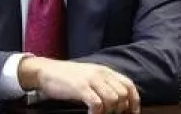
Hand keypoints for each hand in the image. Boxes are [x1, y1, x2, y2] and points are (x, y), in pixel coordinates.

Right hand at [18, 57, 139, 113]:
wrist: (46, 71)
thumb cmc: (68, 77)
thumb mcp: (90, 76)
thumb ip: (104, 84)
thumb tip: (119, 101)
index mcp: (105, 71)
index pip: (129, 85)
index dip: (134, 101)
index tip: (131, 113)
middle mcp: (101, 74)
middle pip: (122, 95)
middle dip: (119, 109)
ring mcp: (91, 80)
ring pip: (113, 100)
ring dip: (108, 112)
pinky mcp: (80, 87)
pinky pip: (97, 104)